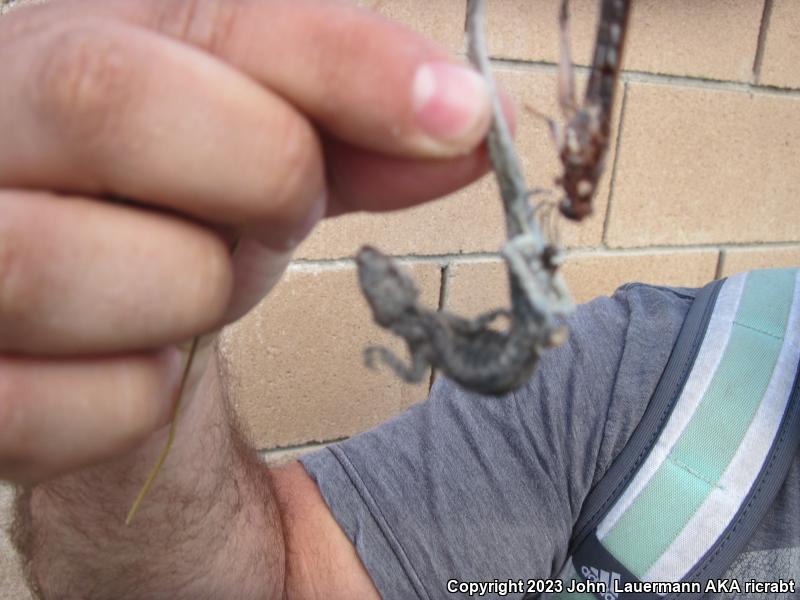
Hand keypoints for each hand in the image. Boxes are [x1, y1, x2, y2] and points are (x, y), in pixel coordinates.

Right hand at [0, 0, 508, 483]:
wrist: (80, 304)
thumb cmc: (165, 201)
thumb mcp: (254, 141)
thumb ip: (351, 123)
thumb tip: (469, 122)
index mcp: (63, 41)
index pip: (207, 16)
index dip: (344, 64)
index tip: (458, 114)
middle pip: (107, 103)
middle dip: (252, 174)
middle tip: (280, 209)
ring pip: (54, 265)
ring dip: (183, 295)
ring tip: (185, 286)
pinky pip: (44, 405)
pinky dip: (129, 401)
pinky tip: (135, 365)